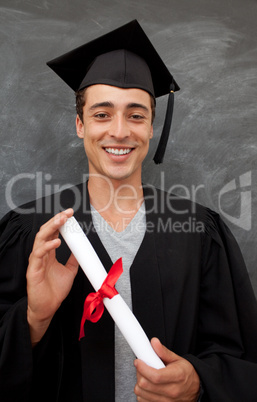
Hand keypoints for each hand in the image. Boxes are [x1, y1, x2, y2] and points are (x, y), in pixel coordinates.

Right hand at [27, 209, 78, 344]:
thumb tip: (81, 249)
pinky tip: (56, 242)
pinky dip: (47, 246)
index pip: (52, 232)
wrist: (48, 308)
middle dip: (55, 220)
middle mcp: (41, 254)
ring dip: (50, 228)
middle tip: (66, 213)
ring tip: (61, 220)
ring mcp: (36, 261)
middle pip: (46, 232)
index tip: (69, 214)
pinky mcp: (33, 270)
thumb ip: (74, 259)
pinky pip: (38, 254)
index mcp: (49, 253)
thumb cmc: (55, 290)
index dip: (59, 222)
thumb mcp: (70, 271)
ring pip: (40, 239)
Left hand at [134, 338, 199, 400]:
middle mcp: (172, 391)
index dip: (143, 368)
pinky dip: (142, 394)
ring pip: (142, 395)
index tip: (138, 362)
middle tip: (141, 367)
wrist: (195, 388)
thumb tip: (154, 342)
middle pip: (146, 385)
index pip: (155, 376)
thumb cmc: (186, 373)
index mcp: (177, 376)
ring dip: (139, 384)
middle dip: (139, 374)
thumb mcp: (177, 359)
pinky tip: (147, 386)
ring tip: (144, 376)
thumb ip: (163, 351)